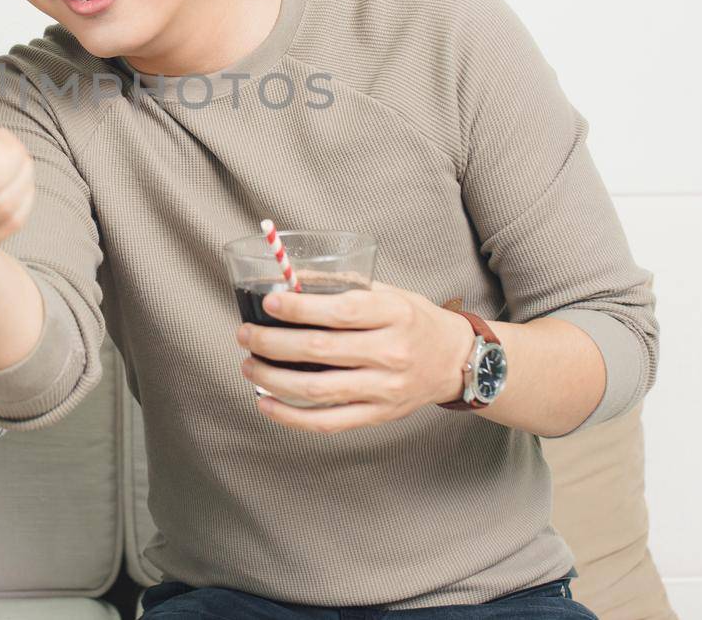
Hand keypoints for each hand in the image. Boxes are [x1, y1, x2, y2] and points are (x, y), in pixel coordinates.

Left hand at [235, 281, 475, 432]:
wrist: (455, 360)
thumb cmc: (413, 320)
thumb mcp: (388, 292)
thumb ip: (344, 286)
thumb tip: (290, 279)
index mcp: (394, 314)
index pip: (340, 312)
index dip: (299, 308)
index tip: (269, 303)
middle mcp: (391, 353)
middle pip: (320, 350)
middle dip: (273, 342)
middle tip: (245, 334)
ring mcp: (384, 389)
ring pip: (318, 389)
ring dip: (274, 378)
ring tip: (249, 365)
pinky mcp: (378, 415)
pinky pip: (327, 422)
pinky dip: (290, 416)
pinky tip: (265, 403)